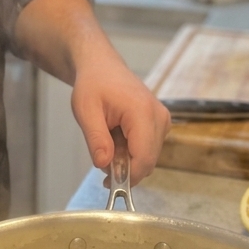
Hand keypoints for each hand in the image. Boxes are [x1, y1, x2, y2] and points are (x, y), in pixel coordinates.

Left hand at [70, 52, 170, 185]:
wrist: (101, 66)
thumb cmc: (93, 84)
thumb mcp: (85, 111)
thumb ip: (96, 139)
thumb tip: (104, 165)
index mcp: (142, 112)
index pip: (143, 158)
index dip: (128, 176)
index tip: (106, 181)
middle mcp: (159, 116)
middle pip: (148, 161)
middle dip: (125, 168)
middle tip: (101, 155)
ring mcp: (163, 119)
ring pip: (149, 157)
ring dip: (127, 159)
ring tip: (108, 139)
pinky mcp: (161, 123)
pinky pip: (149, 149)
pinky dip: (132, 151)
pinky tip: (117, 136)